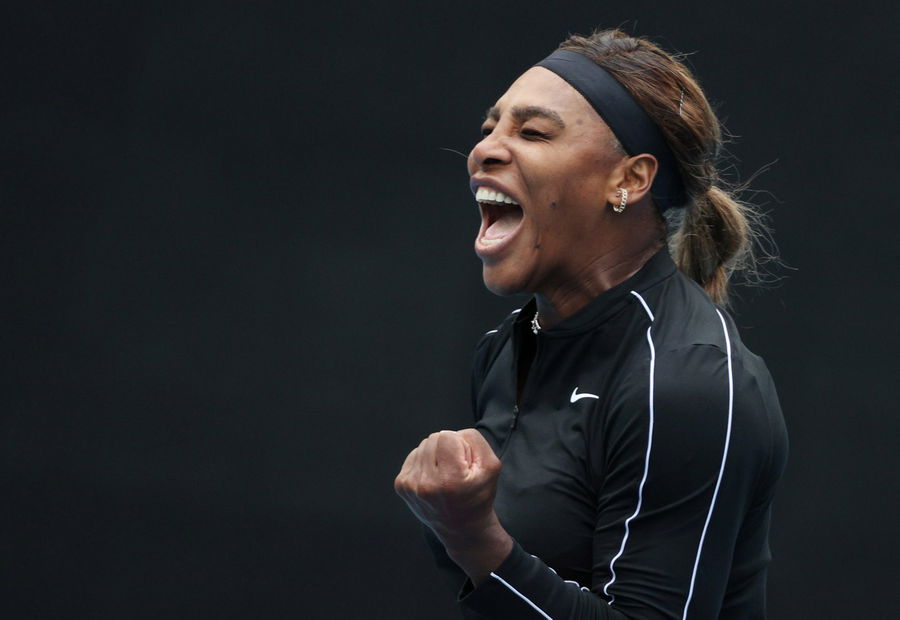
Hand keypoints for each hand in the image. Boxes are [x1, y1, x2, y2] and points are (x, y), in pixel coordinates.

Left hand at [394, 429, 511, 581]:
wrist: (461, 527)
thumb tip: (449, 434)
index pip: (447, 436)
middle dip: (447, 449)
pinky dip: (425, 462)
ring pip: (423, 445)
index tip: (464, 464)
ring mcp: (410, 485)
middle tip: (456, 471)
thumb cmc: (478, 496)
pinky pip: (414, 455)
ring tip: (445, 475)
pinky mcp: (401, 485)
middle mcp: (426, 484)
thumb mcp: (491, 466)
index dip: (460, 445)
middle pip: (433, 438)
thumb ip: (474, 440)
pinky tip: (434, 478)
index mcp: (449, 480)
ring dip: (435, 455)